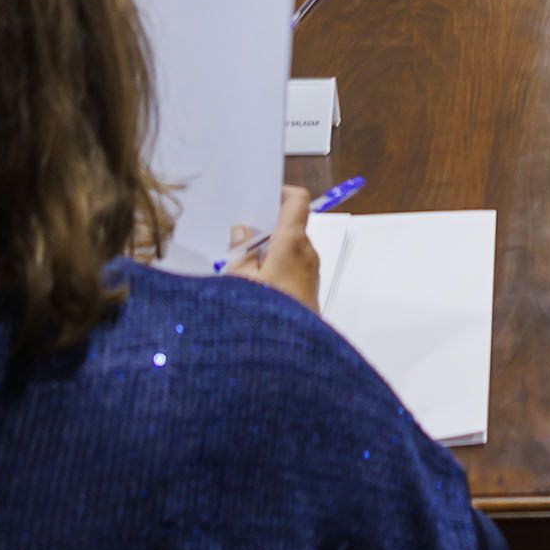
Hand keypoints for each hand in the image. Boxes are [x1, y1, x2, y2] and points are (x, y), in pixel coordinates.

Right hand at [223, 185, 322, 311]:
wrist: (292, 356)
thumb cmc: (269, 316)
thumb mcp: (240, 280)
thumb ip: (241, 252)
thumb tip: (242, 233)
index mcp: (292, 242)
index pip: (296, 201)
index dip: (280, 192)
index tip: (262, 195)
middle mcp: (306, 252)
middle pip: (288, 225)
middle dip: (263, 229)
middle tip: (239, 238)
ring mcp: (310, 271)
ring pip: (288, 248)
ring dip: (267, 251)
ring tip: (240, 267)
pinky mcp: (308, 288)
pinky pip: (291, 267)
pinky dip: (274, 267)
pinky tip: (252, 284)